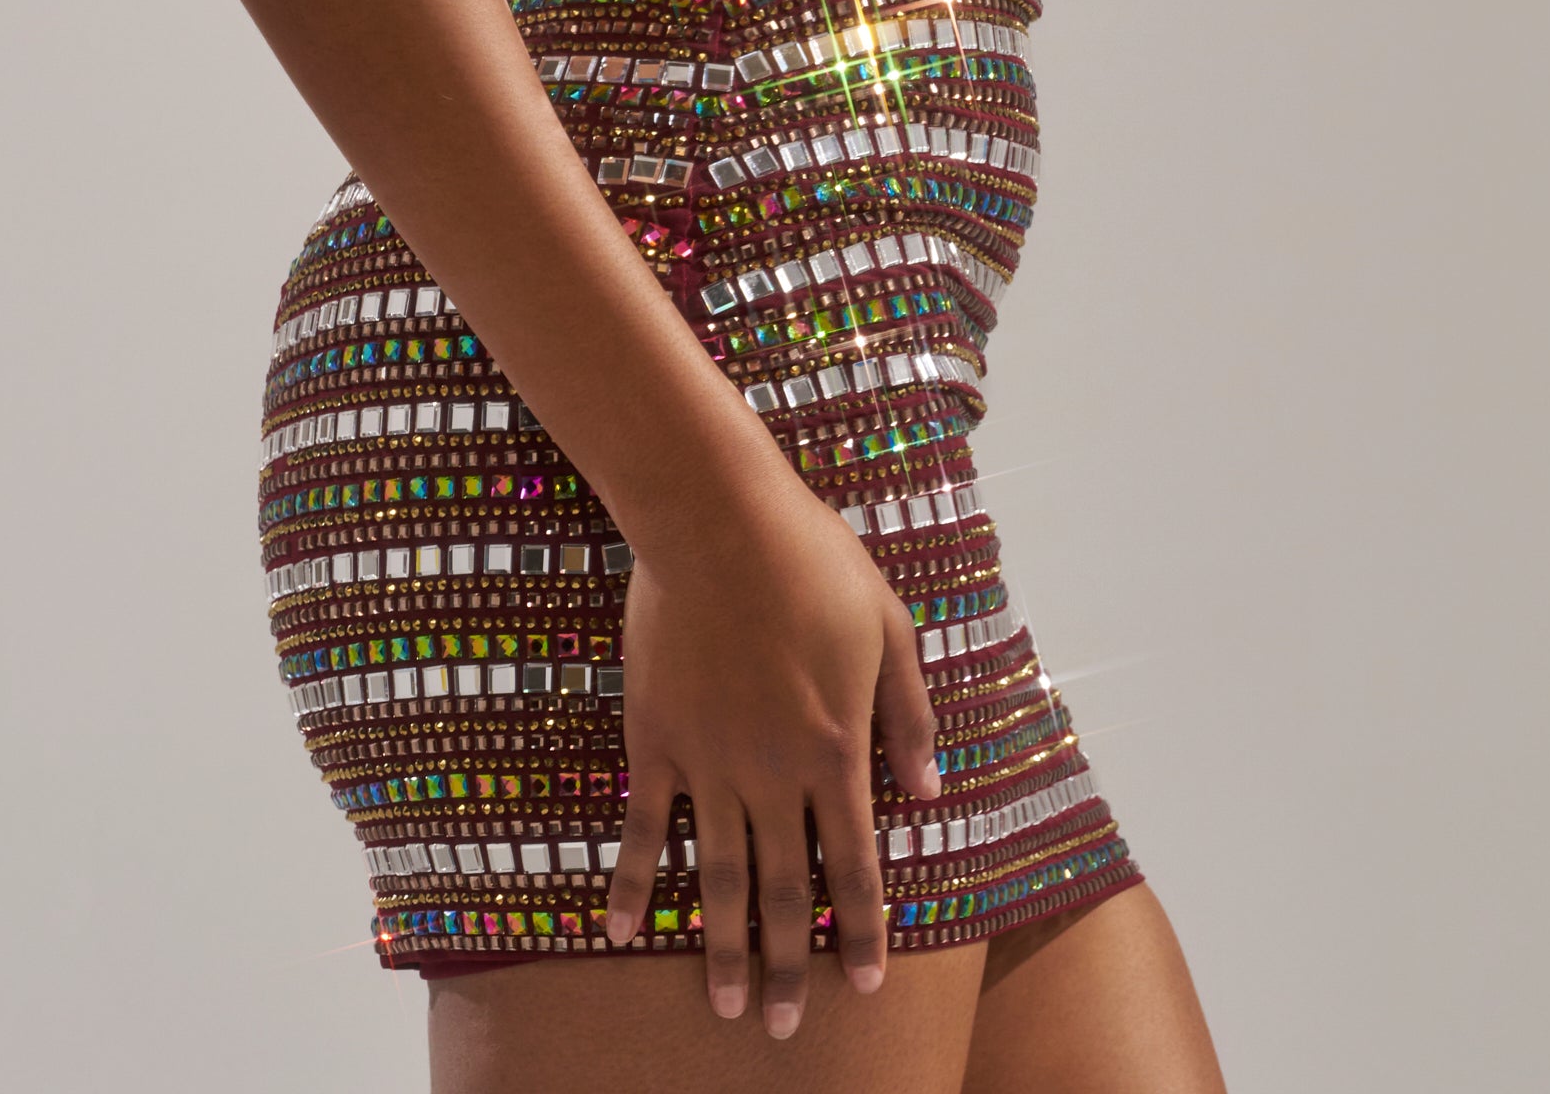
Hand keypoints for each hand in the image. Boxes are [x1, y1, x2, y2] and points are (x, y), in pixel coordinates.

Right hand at [601, 472, 941, 1037]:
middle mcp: (774, 774)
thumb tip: (930, 793)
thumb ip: (909, 716)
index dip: (861, 933)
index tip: (866, 987)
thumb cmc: (813, 560)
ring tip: (728, 1007)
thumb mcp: (890, 628)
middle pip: (783, 892)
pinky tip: (619, 934)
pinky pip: (644, 829)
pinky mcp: (655, 740)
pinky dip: (631, 885)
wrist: (717, 518)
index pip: (854, 868)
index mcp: (837, 750)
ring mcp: (709, 763)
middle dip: (790, 966)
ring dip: (723, 949)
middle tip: (787, 1031)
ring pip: (718, 879)